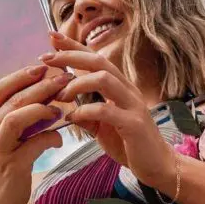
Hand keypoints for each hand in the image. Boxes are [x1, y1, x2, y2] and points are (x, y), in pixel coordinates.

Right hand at [0, 64, 72, 203]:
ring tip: (61, 107)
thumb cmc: (5, 171)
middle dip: (40, 86)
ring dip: (42, 107)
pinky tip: (59, 140)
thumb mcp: (5, 143)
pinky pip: (32, 144)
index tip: (40, 67)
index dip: (18, 75)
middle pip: (12, 99)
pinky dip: (49, 138)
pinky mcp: (10, 166)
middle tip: (64, 78)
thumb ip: (18, 122)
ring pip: (16, 116)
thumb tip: (45, 99)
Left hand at [40, 31, 174, 187]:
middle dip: (71, 56)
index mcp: (120, 87)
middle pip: (99, 61)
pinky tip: (72, 118)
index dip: (74, 46)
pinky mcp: (134, 124)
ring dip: (77, 83)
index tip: (51, 37)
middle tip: (46, 59)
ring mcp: (133, 105)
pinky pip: (106, 110)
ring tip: (60, 95)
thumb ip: (86, 115)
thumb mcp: (102, 128)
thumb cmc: (130, 145)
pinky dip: (85, 111)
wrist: (157, 166)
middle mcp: (128, 90)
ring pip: (104, 79)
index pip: (96, 59)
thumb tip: (65, 109)